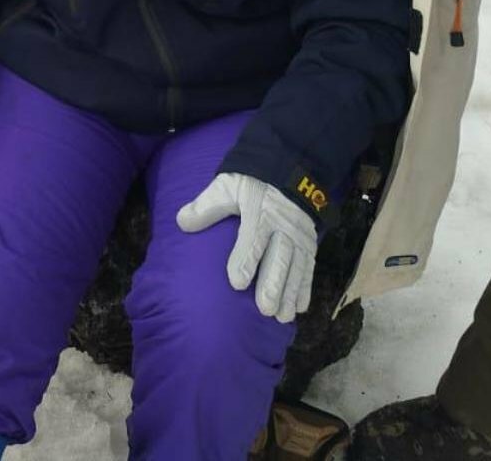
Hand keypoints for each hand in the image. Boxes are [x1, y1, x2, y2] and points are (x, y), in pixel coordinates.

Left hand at [176, 173, 317, 322]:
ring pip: (296, 268)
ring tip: (283, 317)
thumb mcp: (228, 185)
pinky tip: (300, 308)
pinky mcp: (309, 245)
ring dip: (290, 293)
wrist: (292, 172)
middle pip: (279, 259)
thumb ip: (208, 205)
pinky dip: (305, 288)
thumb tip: (181, 221)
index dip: (246, 260)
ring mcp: (298, 238)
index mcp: (260, 213)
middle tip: (265, 309)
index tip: (237, 283)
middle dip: (273, 284)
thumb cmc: (252, 183)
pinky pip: (309, 268)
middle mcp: (282, 228)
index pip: (253, 239)